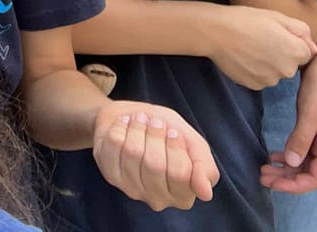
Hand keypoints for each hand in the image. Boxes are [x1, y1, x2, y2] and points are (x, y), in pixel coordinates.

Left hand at [92, 102, 218, 211]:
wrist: (135, 118)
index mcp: (184, 195)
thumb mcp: (194, 144)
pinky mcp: (112, 175)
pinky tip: (125, 125)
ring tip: (140, 120)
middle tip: (155, 122)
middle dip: (155, 134)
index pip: (180, 173)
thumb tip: (205, 194)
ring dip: (137, 128)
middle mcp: (159, 198)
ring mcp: (133, 189)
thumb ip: (204, 167)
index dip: (175, 147)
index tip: (173, 131)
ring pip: (132, 153)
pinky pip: (113, 146)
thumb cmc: (169, 132)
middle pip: (154, 164)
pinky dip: (120, 128)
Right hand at [206, 5, 316, 88]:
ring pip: (276, 72)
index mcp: (296, 52)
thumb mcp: (277, 16)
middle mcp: (288, 71)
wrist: (216, 32)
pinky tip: (244, 58)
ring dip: (269, 64)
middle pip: (291, 64)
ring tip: (250, 48)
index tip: (276, 34)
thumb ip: (302, 30)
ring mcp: (270, 81)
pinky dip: (256, 71)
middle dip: (282, 54)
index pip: (306, 52)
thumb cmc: (246, 19)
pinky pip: (261, 78)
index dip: (292, 41)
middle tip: (262, 39)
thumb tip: (312, 47)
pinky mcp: (254, 86)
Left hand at [260, 46, 316, 193]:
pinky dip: (288, 155)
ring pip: (304, 162)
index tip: (272, 184)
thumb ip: (302, 138)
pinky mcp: (315, 126)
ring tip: (264, 169)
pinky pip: (302, 150)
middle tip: (262, 177)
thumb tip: (292, 163)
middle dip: (286, 179)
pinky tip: (274, 155)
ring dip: (286, 169)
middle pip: (309, 173)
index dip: (294, 186)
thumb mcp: (311, 112)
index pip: (316, 178)